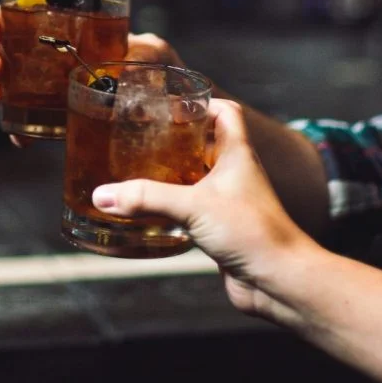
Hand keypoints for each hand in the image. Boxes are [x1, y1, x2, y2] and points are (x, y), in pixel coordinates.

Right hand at [0, 5, 185, 146]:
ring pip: (7, 85)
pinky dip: (18, 130)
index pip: (26, 17)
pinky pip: (28, 123)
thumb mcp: (154, 53)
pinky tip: (19, 139)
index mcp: (72, 31)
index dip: (1, 19)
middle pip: (6, 52)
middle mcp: (55, 58)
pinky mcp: (59, 122)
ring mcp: (52, 90)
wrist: (179, 114)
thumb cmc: (168, 74)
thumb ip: (141, 51)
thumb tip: (123, 66)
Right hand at [86, 99, 322, 318]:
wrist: (278, 280)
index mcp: (237, 153)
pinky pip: (192, 210)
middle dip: (175, 139)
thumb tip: (103, 194)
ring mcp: (228, 201)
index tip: (169, 103)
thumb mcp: (193, 206)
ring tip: (137, 171)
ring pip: (196, 178)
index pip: (224, 112)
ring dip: (171, 174)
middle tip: (142, 137)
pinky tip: (147, 213)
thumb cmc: (253, 232)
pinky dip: (171, 207)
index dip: (201, 103)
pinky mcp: (220, 228)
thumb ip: (146, 198)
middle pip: (204, 144)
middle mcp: (234, 174)